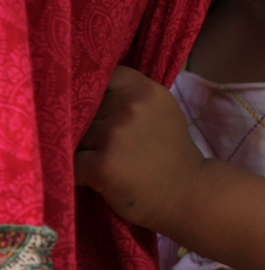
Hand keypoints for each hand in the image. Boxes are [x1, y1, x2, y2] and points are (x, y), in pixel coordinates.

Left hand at [75, 66, 203, 232]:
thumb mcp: (161, 111)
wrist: (188, 192)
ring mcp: (116, 134)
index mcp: (146, 90)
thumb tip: (88, 87)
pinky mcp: (102, 164)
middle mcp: (131, 106)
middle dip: (90, 126)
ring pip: (75, 136)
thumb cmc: (169, 152)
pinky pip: (71, 162)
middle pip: (84, 108)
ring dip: (83, 150)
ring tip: (107, 163)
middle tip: (113, 146)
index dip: (99, 94)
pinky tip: (98, 178)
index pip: (104, 77)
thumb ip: (132, 95)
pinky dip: (78, 172)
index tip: (107, 110)